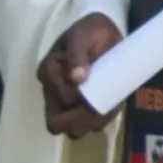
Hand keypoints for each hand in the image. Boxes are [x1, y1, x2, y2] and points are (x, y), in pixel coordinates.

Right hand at [40, 16, 122, 137]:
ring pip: (75, 130)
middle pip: (57, 123)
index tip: (89, 83)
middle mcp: (54, 92)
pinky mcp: (89, 106)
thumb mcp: (82, 36)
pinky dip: (104, 119)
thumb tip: (76, 78)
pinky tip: (113, 105)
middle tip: (98, 104)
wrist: (106, 34)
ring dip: (92, 122)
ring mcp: (71, 103)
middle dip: (78, 119)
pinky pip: (94, 125)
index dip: (75, 97)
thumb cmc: (89, 32)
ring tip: (108, 103)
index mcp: (49, 73)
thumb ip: (77, 55)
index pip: (57, 97)